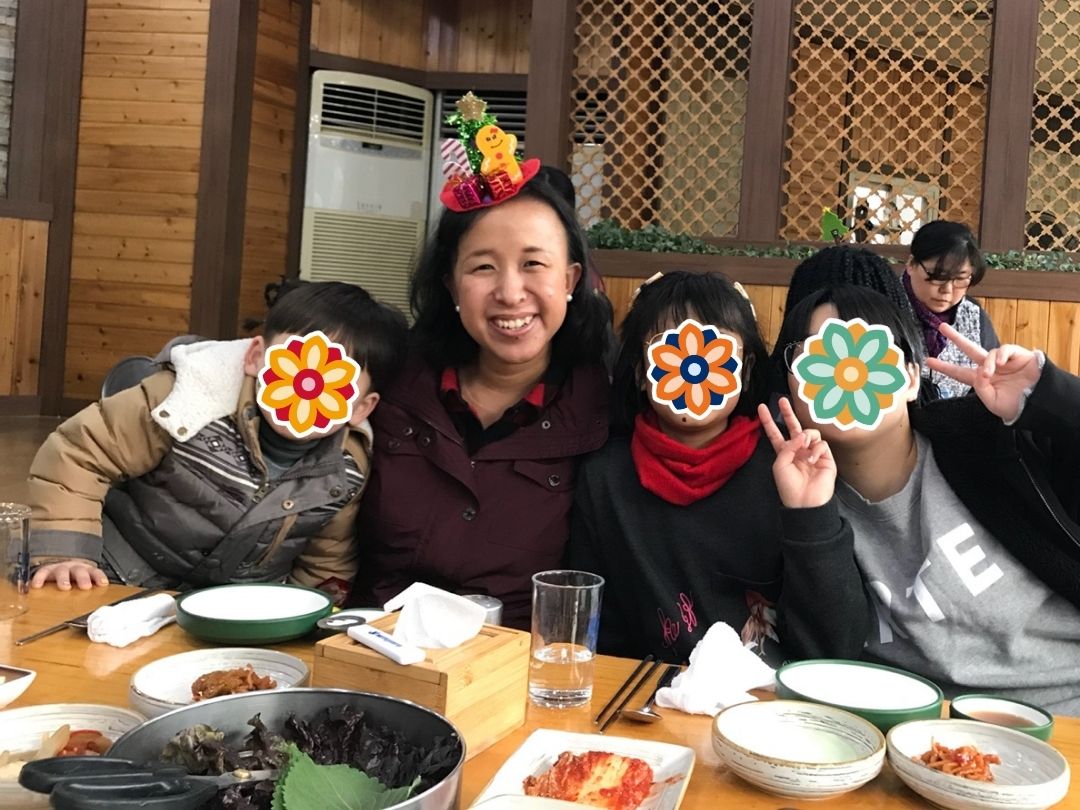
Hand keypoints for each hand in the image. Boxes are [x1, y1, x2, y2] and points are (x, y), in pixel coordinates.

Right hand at [30, 559, 108, 590]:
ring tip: (64, 587)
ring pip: (62, 571)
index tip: (103, 583)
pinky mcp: (47, 570)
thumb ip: (92, 589)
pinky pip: (42, 572)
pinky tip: (37, 585)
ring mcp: (60, 568)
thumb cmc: (75, 577)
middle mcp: (74, 568)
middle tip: (85, 586)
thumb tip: (101, 604)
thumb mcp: (85, 582)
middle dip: (83, 578)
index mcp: (86, 571)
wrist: (62, 566)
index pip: (95, 572)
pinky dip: (39, 578)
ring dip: (64, 578)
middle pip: (80, 571)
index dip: (99, 577)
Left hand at [758, 398, 836, 508]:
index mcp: (784, 453)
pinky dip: (816, 449)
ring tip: (804, 448)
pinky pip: (822, 444)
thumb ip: (787, 446)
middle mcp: (798, 450)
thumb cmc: (789, 486)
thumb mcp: (780, 464)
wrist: (806, 501)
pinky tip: (813, 460)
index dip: (768, 421)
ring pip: (810, 433)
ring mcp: (813, 453)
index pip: (775, 433)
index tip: (762, 407)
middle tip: (783, 400)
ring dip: (805, 437)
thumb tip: (801, 434)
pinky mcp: (826, 457)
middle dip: (788, 413)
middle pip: (793, 427)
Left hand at [926, 324, 1041, 421]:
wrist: (1039, 403)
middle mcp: (990, 368)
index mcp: (982, 381)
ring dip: (987, 363)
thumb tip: (978, 372)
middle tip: (942, 327)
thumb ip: (980, 388)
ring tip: (990, 374)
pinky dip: (1001, 355)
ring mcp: (1003, 361)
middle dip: (956, 338)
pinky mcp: (1018, 355)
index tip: (928, 361)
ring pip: (987, 354)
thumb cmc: (1016, 406)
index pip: (959, 372)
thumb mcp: (993, 402)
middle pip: (969, 349)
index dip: (944, 367)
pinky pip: (1004, 349)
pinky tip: (1001, 363)